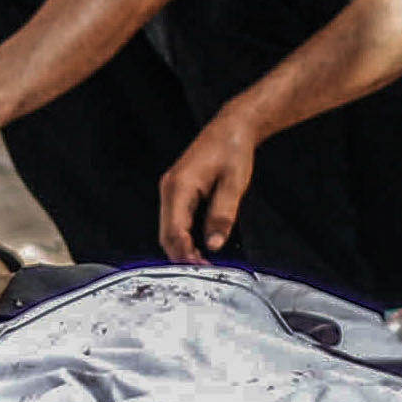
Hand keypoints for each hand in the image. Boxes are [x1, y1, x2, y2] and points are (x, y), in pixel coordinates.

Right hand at [159, 109, 261, 262]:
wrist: (231, 127)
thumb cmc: (233, 150)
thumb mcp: (234, 183)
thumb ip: (222, 215)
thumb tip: (214, 244)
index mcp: (179, 186)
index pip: (174, 231)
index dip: (185, 255)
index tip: (202, 271)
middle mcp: (169, 189)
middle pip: (167, 234)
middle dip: (182, 257)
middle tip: (205, 274)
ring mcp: (171, 190)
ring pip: (169, 230)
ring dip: (183, 249)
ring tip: (204, 265)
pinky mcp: (178, 191)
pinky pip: (175, 221)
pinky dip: (184, 237)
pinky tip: (199, 247)